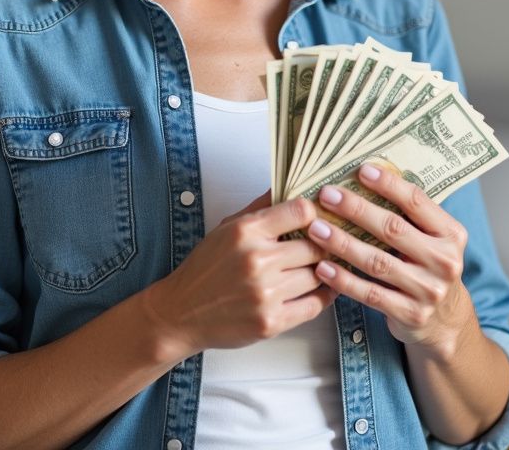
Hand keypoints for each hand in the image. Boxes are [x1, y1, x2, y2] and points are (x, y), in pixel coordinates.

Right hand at [142, 191, 336, 360]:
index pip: (301, 211)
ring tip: (323, 265)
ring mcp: (265, 293)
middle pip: (315, 245)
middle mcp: (258, 260)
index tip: (315, 218)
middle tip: (327, 243)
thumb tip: (287, 185)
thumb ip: (260, 207)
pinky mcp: (271, 322)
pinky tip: (322, 288)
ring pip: (317, 275)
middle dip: (322, 244)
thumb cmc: (205, 267)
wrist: (181, 312)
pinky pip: (314, 306)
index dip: (313, 213)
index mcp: (246, 231)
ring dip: (323, 270)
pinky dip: (323, 296)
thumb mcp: (227, 227)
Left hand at [305, 163, 475, 354]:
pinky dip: (344, 279)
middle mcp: (444, 261)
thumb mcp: (433, 239)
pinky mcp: (410, 314)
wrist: (446, 321)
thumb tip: (367, 176)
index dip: (388, 184)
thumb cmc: (428, 266)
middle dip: (356, 209)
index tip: (361, 170)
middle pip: (393, 229)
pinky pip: (370, 293)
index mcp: (451, 234)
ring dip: (342, 243)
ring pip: (377, 262)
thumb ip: (410, 215)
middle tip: (327, 195)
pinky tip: (322, 266)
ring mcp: (428, 290)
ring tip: (316, 229)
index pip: (416, 202)